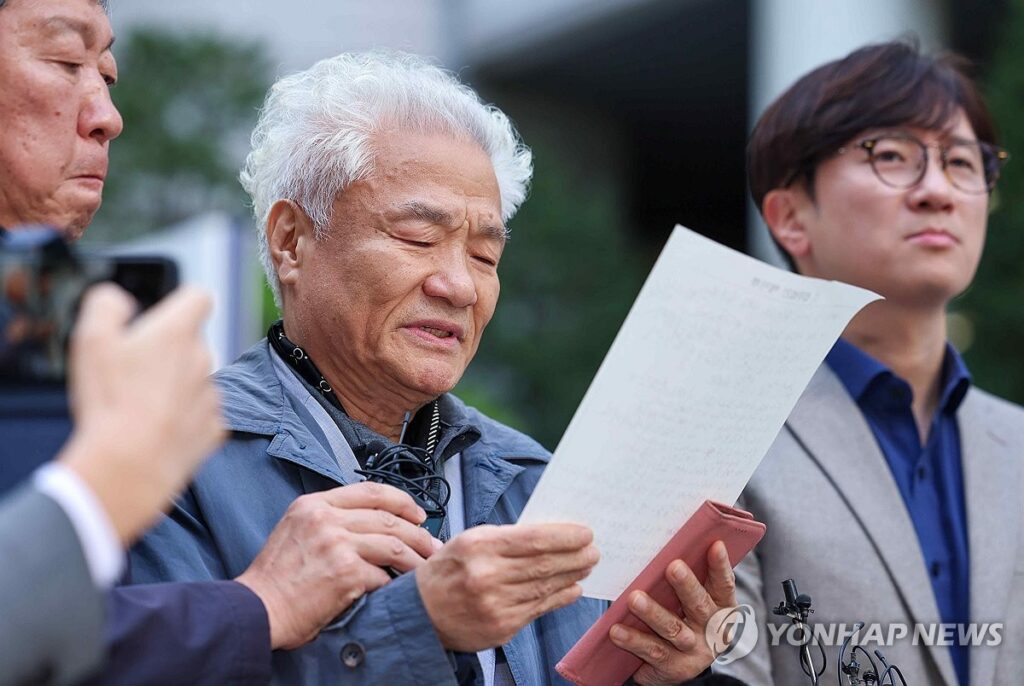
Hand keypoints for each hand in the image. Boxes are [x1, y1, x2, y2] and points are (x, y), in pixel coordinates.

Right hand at [59, 284, 223, 545]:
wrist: (129, 465)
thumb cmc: (109, 401)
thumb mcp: (92, 339)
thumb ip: (106, 305)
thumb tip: (118, 298)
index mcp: (177, 332)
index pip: (199, 297)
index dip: (182, 301)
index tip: (166, 314)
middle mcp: (203, 359)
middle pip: (192, 343)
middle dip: (168, 352)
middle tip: (133, 373)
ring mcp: (212, 396)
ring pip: (196, 380)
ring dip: (175, 387)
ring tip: (140, 407)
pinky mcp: (214, 428)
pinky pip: (200, 415)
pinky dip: (183, 419)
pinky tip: (157, 430)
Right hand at [236, 482, 440, 649]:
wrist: (257, 609)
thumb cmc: (275, 578)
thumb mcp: (296, 530)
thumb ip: (329, 519)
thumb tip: (371, 522)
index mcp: (314, 505)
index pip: (370, 491)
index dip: (401, 500)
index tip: (417, 513)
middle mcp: (326, 519)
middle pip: (388, 518)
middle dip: (418, 532)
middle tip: (431, 545)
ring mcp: (337, 544)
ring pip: (393, 544)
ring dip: (416, 559)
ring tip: (426, 568)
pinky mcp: (346, 572)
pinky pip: (383, 575)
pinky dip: (393, 583)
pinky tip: (397, 590)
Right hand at [416, 523, 598, 651]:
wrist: (420, 613)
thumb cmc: (447, 570)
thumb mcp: (469, 541)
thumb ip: (505, 538)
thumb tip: (548, 536)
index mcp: (478, 547)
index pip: (533, 539)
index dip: (564, 536)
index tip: (585, 533)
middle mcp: (487, 576)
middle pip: (544, 564)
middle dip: (575, 556)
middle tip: (593, 550)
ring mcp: (495, 605)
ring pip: (545, 587)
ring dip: (572, 575)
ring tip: (586, 566)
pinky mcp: (501, 628)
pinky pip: (539, 609)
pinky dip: (559, 597)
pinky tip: (572, 588)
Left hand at [611, 541, 736, 685]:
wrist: (677, 667)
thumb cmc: (682, 618)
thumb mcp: (691, 601)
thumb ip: (689, 579)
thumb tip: (672, 543)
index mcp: (722, 608)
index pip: (724, 585)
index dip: (720, 566)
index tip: (715, 544)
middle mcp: (712, 630)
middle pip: (699, 606)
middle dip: (686, 586)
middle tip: (672, 566)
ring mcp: (694, 650)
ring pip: (674, 629)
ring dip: (653, 613)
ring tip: (634, 599)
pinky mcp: (674, 667)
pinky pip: (653, 651)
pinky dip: (634, 640)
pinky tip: (617, 630)